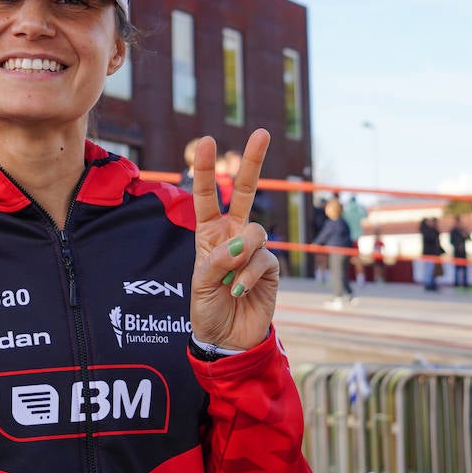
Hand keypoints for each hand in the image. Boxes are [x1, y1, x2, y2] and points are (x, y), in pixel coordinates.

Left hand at [189, 129, 278, 350]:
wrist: (228, 339)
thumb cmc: (208, 310)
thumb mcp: (200, 285)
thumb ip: (216, 262)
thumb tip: (240, 243)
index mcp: (210, 233)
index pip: (208, 196)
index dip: (209, 170)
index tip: (208, 141)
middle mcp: (233, 235)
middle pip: (247, 192)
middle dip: (253, 162)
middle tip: (262, 132)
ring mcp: (254, 250)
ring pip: (256, 232)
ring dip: (241, 255)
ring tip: (229, 281)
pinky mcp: (271, 267)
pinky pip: (263, 259)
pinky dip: (249, 276)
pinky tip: (239, 291)